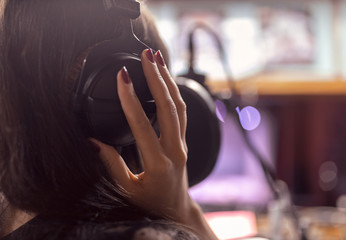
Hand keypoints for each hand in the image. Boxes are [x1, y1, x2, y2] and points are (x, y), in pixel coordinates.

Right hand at [90, 49, 216, 238]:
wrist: (176, 209)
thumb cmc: (150, 203)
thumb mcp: (126, 189)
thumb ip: (111, 164)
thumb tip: (92, 141)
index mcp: (158, 163)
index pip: (142, 125)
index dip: (130, 99)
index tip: (121, 77)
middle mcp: (175, 150)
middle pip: (169, 107)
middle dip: (157, 78)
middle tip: (146, 55)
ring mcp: (182, 143)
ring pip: (179, 106)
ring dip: (168, 80)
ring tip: (157, 58)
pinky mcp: (183, 140)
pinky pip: (182, 112)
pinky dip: (174, 92)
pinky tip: (166, 78)